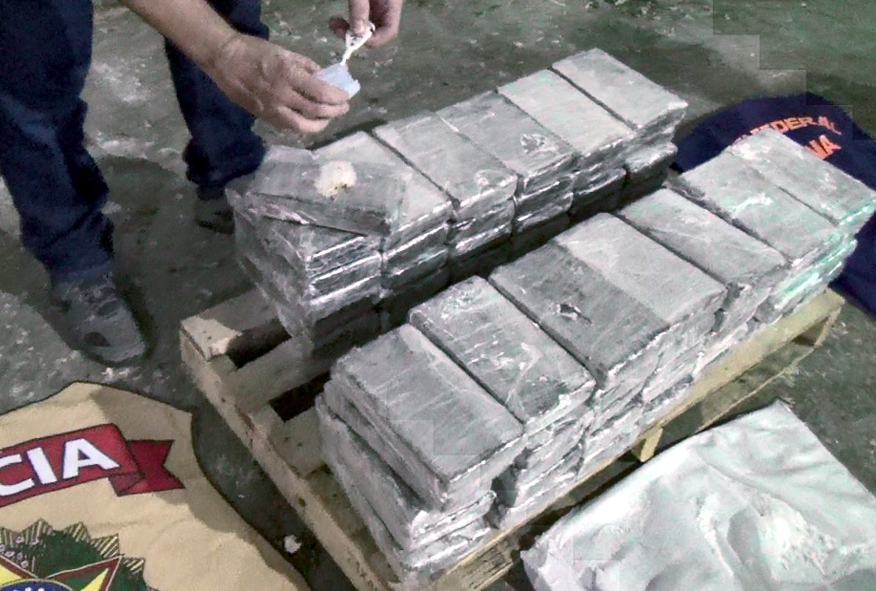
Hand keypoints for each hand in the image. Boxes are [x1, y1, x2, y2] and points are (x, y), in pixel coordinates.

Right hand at [204, 33, 349, 132]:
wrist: (225, 61)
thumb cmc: (255, 51)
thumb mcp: (284, 52)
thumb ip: (305, 65)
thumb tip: (321, 77)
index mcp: (289, 76)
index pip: (321, 92)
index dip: (338, 97)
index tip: (346, 97)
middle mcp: (282, 96)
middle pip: (316, 112)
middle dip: (334, 112)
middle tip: (343, 108)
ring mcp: (272, 110)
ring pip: (303, 126)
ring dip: (320, 124)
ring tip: (328, 118)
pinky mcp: (265, 117)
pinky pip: (289, 126)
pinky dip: (303, 125)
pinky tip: (309, 120)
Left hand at [330, 0, 403, 46]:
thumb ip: (360, 8)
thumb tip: (357, 32)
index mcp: (393, 4)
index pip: (389, 31)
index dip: (372, 40)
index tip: (352, 38)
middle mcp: (388, 7)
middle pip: (378, 31)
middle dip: (357, 36)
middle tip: (337, 29)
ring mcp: (379, 4)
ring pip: (368, 26)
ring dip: (351, 30)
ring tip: (334, 23)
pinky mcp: (370, 2)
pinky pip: (363, 17)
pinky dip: (351, 22)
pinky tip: (339, 19)